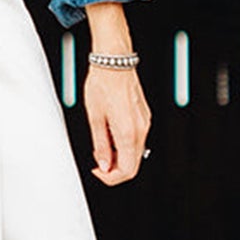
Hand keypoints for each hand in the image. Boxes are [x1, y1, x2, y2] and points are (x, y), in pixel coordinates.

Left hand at [84, 65, 151, 185]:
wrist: (114, 62)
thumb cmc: (103, 84)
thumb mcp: (95, 118)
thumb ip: (100, 145)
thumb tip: (103, 164)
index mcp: (128, 132)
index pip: (127, 170)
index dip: (110, 177)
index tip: (97, 172)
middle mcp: (141, 128)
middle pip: (133, 164)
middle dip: (114, 169)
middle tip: (97, 163)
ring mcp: (145, 122)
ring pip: (135, 153)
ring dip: (118, 156)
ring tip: (101, 145)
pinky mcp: (144, 116)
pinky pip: (136, 139)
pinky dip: (123, 145)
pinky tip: (110, 135)